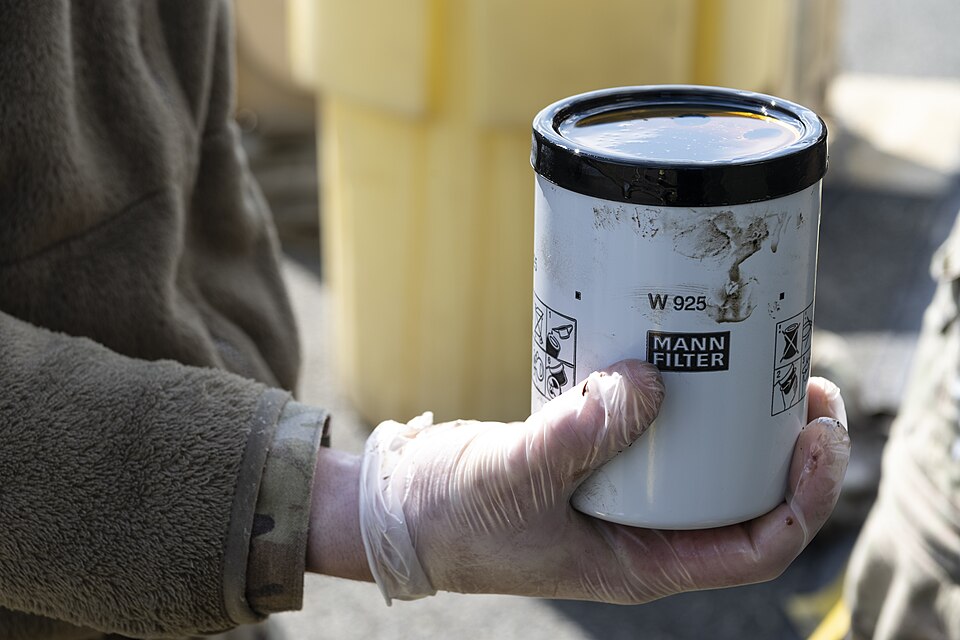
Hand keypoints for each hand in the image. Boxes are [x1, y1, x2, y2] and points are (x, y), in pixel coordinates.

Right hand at [355, 360, 849, 603]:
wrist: (406, 507)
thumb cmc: (456, 518)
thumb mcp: (516, 478)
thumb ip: (579, 435)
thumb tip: (646, 381)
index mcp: (642, 563)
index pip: (752, 549)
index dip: (799, 497)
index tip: (815, 436)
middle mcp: (644, 532)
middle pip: (744, 498)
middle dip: (786, 447)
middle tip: (804, 383)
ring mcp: (623, 495)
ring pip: (705, 462)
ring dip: (741, 418)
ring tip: (762, 361)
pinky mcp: (599, 457)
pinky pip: (657, 430)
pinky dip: (681, 397)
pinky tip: (683, 354)